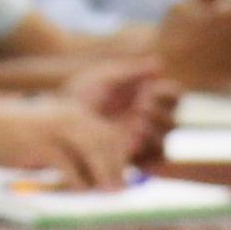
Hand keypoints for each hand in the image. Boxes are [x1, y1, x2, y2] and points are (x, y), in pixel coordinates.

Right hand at [0, 101, 129, 189]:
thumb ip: (72, 150)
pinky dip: (77, 181)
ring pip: (92, 152)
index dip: (119, 157)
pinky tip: (80, 192)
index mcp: (72, 112)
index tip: (121, 177)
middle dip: (115, 168)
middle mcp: (68, 116)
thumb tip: (95, 179)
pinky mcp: (40, 145)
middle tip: (119, 191)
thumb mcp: (49, 136)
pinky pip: (67, 166)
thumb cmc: (17, 138)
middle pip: (105, 142)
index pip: (108, 134)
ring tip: (106, 194)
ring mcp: (55, 129)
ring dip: (103, 175)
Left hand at [63, 56, 177, 157]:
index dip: (169, 95)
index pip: (174, 97)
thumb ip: (132, 72)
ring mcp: (139, 143)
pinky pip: (149, 164)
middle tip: (139, 109)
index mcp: (147, 97)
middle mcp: (147, 121)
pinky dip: (146, 157)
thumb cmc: (80, 94)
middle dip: (159, 115)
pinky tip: (131, 146)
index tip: (150, 91)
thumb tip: (160, 65)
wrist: (55, 120)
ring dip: (153, 135)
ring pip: (162, 144)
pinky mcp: (128, 162)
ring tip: (134, 128)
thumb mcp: (104, 78)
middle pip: (172, 122)